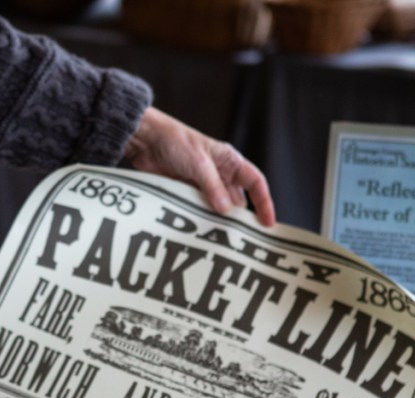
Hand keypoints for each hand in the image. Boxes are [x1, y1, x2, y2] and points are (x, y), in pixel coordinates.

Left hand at [124, 107, 275, 226]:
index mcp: (230, 161)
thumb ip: (213, 188)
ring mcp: (202, 184)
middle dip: (240, 218)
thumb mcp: (199, 164)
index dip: (264, 202)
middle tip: (242, 239)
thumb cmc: (176, 142)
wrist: (146, 140)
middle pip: (237, 200)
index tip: (267, 223)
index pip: (256, 183)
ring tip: (220, 238)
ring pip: (217, 208)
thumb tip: (227, 211)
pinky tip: (199, 231)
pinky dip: (199, 219)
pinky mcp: (185, 192)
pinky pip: (197, 209)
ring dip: (218, 221)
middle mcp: (220, 173)